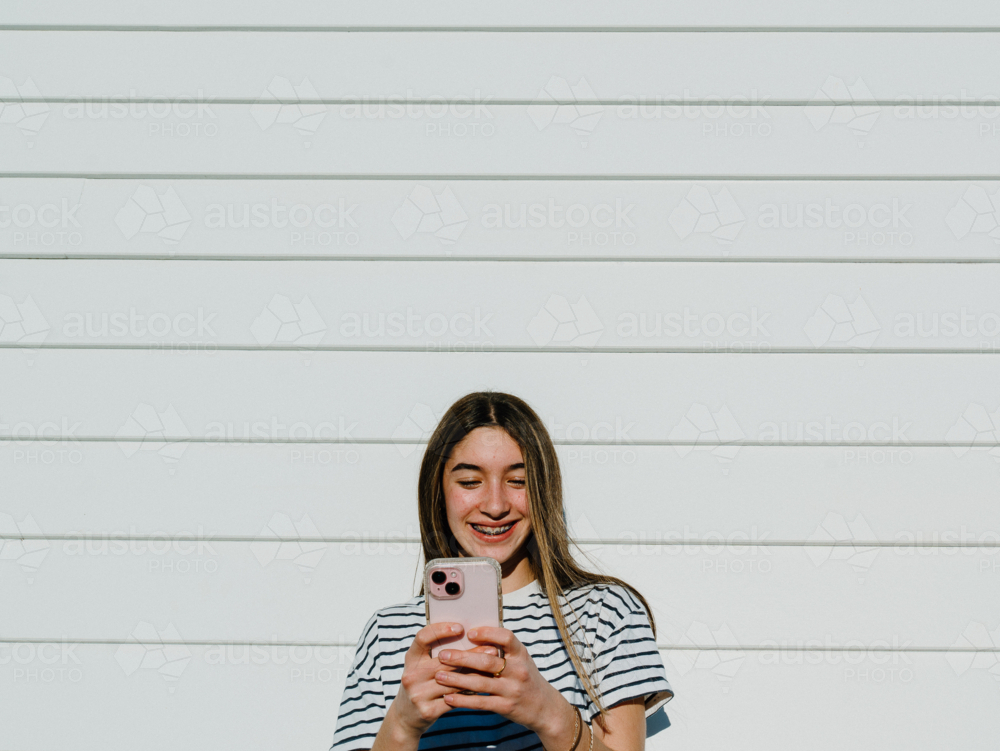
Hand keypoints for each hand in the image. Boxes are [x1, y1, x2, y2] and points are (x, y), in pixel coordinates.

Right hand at [385, 622, 499, 741]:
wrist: (405, 717)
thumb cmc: (421, 684)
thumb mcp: (421, 666)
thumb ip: (437, 653)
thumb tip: (468, 636)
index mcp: (411, 659)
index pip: (423, 637)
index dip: (441, 629)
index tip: (460, 627)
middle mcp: (412, 675)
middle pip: (445, 660)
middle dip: (471, 654)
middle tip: (492, 649)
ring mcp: (418, 694)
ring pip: (454, 681)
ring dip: (476, 674)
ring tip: (493, 669)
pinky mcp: (428, 711)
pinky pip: (455, 699)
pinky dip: (470, 693)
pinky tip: (482, 688)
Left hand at [433, 626, 578, 746]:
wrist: (545, 708)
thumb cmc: (526, 678)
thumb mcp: (521, 660)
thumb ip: (502, 650)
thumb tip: (472, 636)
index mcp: (521, 654)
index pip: (507, 638)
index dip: (488, 633)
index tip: (469, 633)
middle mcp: (518, 670)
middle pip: (487, 661)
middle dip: (461, 658)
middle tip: (442, 655)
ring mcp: (512, 689)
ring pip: (480, 683)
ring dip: (456, 679)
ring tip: (438, 676)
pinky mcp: (506, 707)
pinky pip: (481, 702)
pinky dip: (463, 700)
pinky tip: (448, 698)